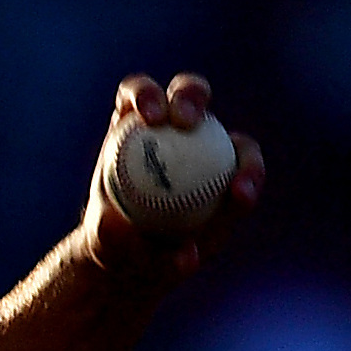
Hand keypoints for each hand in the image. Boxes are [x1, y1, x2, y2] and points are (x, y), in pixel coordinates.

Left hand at [78, 73, 265, 287]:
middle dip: (190, 95)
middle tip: (187, 122)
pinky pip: (247, 176)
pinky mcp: (233, 177)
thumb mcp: (102, 241)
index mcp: (131, 127)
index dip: (144, 94)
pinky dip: (248, 184)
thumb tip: (118, 225)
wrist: (136, 256)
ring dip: (241, 154)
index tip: (150, 118)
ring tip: (236, 185)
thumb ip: (110, 234)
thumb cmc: (112, 242)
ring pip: (234, 138)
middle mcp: (174, 128)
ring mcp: (209, 150)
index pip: (136, 94)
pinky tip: (242, 199)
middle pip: (188, 93)